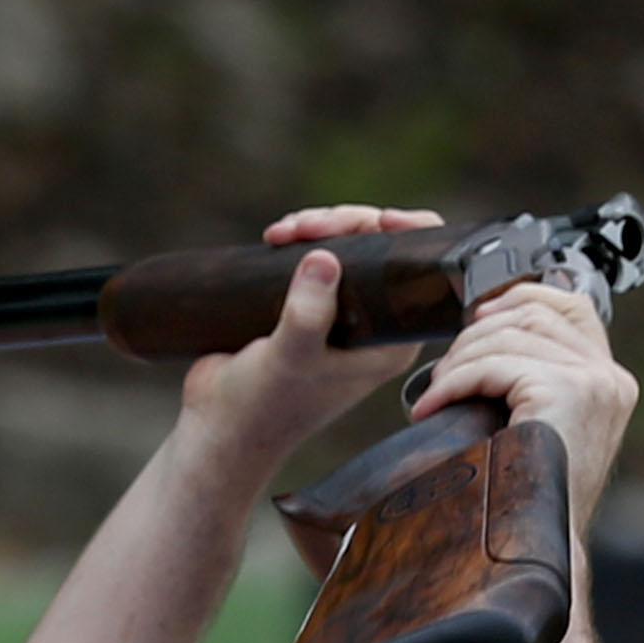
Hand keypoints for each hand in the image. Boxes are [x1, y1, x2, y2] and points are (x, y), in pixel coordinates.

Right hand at [174, 205, 445, 469]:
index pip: (422, 276)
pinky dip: (300, 238)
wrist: (221, 423)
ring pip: (347, 246)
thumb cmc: (265, 404)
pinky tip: (275, 237)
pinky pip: (317, 255)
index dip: (412, 236)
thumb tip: (324, 258)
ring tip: (281, 233)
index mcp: (391, 343)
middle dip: (346, 224)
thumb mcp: (290, 360)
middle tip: (306, 227)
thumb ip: (309, 316)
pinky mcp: (308, 304)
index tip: (381, 219)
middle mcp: (374, 326)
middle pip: (382, 250)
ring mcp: (340, 314)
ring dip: (318, 227)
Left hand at [404, 278, 637, 531]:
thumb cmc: (529, 497)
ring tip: (435, 395)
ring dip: (459, 360)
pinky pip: (494, 365)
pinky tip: (432, 407)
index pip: (572, 305)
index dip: (522, 296)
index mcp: (611, 382)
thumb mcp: (540, 422)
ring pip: (509, 335)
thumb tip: (488, 319)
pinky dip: (454, 382)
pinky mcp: (567, 392)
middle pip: (532, 313)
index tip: (479, 316)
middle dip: (476, 334)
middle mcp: (611, 378)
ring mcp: (594, 383)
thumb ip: (534, 374)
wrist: (538, 548)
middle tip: (443, 374)